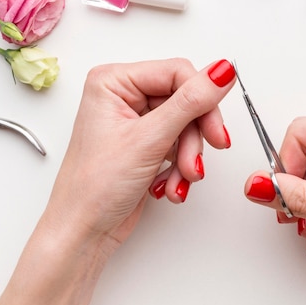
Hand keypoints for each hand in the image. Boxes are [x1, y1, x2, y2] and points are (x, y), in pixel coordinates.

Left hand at [48, 58, 235, 244]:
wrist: (83, 233)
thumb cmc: (93, 188)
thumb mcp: (149, 139)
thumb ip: (190, 102)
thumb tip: (222, 71)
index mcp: (114, 81)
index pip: (177, 72)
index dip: (202, 101)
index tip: (216, 130)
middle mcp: (123, 95)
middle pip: (185, 100)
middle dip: (193, 137)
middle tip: (195, 162)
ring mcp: (135, 120)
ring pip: (186, 125)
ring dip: (187, 157)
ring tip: (179, 180)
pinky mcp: (145, 142)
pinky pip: (180, 144)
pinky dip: (180, 167)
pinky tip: (168, 185)